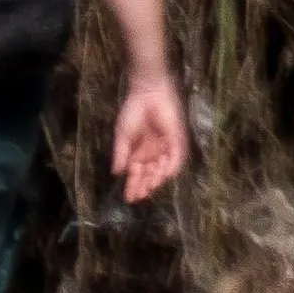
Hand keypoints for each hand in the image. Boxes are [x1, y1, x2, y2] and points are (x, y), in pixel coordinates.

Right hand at [112, 75, 190, 202]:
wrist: (147, 94)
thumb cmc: (132, 112)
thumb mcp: (122, 136)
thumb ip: (121, 154)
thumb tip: (116, 173)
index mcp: (139, 152)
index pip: (136, 173)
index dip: (132, 185)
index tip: (128, 198)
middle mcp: (153, 152)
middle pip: (150, 174)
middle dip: (144, 185)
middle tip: (139, 196)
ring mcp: (165, 147)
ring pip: (163, 169)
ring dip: (157, 179)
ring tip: (150, 187)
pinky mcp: (177, 139)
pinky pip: (176, 157)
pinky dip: (171, 167)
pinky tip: (164, 175)